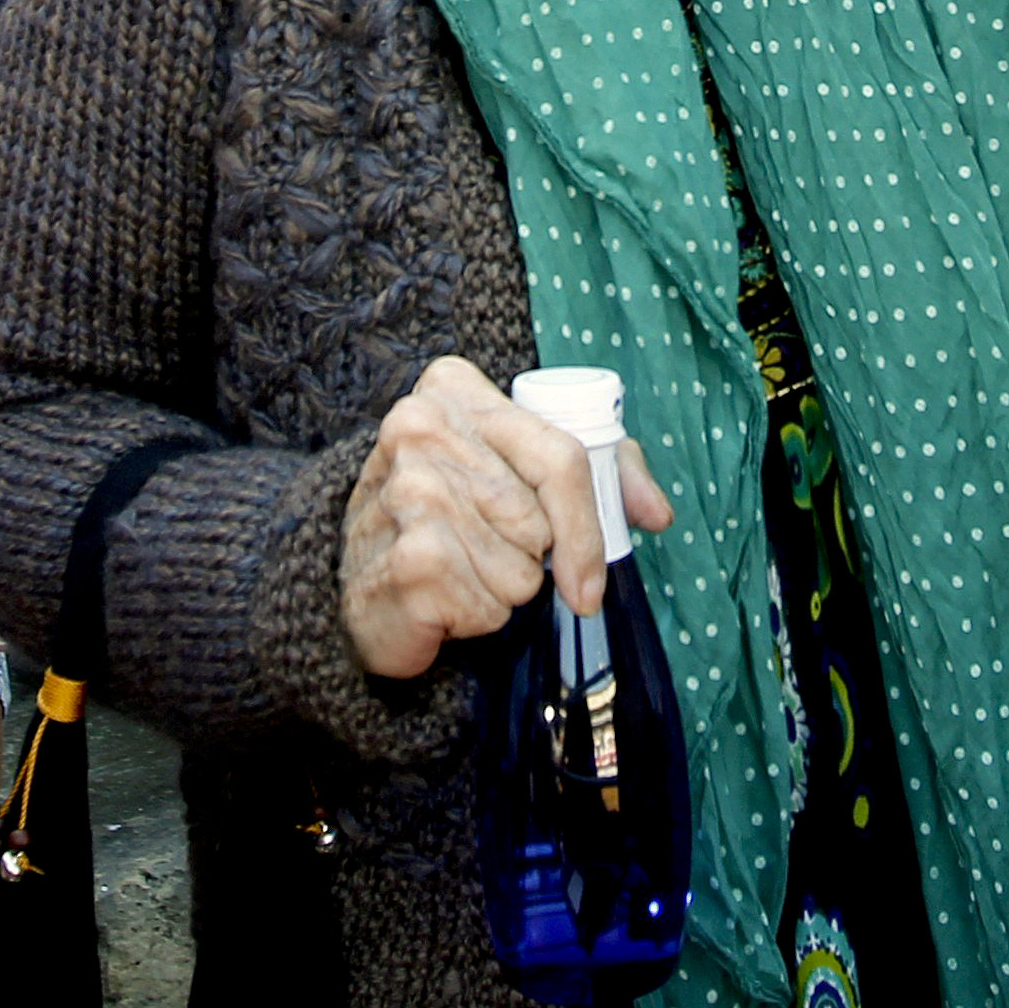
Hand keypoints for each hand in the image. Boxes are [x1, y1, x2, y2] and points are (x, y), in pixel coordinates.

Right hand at [338, 356, 675, 680]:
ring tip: (458, 572)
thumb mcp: (519, 473)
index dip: (588, 526)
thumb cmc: (448, 521)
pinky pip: (490, 607)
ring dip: (503, 590)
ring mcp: (407, 492)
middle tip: (485, 552)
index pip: (562, 455)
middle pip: (541, 518)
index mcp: (453, 388)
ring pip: (522, 569)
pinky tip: (438, 600)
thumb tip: (655, 513)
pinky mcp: (406, 560)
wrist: (353, 584)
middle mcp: (419, 426)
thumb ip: (600, 475)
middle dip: (533, 558)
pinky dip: (477, 619)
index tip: (591, 582)